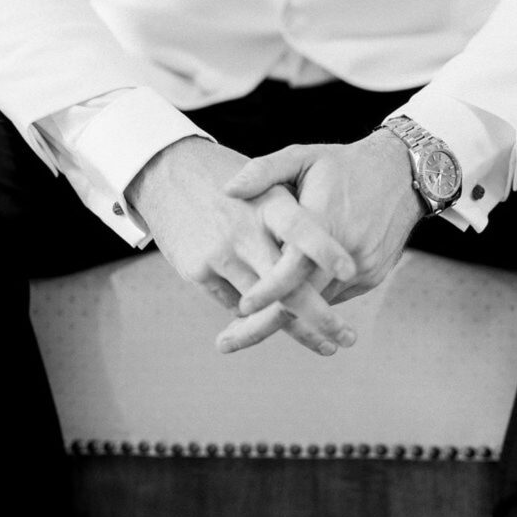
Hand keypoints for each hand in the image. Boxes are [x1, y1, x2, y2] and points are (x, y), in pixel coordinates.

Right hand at [125, 137, 357, 354]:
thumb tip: (326, 256)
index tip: (350, 271)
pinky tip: (272, 314)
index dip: (325, 250)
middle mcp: (245, 230)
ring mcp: (219, 253)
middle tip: (348, 339)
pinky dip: (256, 312)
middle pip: (287, 284)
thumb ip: (297, 215)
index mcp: (269, 203)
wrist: (166, 171)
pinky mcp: (197, 271)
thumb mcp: (267, 180)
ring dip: (294, 329)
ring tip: (326, 344)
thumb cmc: (229, 177)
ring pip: (263, 306)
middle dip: (320, 318)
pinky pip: (235, 304)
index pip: (301, 228)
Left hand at [219, 130, 424, 349]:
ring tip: (245, 331)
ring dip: (286, 320)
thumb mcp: (304, 157)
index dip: (268, 290)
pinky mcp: (373, 276)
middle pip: (303, 300)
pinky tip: (282, 309)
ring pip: (319, 305)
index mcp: (324, 220)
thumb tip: (227, 190)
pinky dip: (310, 303)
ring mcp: (363, 267)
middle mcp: (346, 251)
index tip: (241, 308)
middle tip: (225, 343)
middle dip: (263, 324)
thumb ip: (264, 171)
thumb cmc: (344, 164)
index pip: (294, 266)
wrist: (404, 173)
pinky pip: (335, 297)